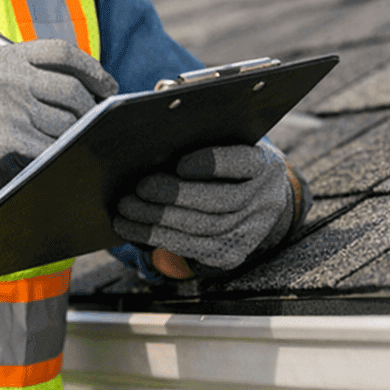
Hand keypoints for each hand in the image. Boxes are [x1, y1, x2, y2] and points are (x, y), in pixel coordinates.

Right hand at [0, 39, 116, 216]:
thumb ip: (34, 73)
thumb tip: (91, 84)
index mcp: (5, 58)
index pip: (62, 52)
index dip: (92, 68)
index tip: (108, 85)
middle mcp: (7, 79)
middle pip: (71, 89)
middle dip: (90, 108)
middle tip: (97, 118)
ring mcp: (8, 109)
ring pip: (66, 122)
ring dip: (75, 134)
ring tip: (71, 138)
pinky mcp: (9, 140)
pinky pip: (53, 147)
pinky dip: (61, 153)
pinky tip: (59, 155)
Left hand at [113, 143, 300, 272]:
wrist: (256, 201)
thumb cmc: (226, 162)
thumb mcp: (226, 144)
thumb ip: (200, 137)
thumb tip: (156, 134)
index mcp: (264, 165)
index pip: (242, 162)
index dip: (213, 164)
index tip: (181, 164)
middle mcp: (264, 201)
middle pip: (219, 200)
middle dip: (175, 195)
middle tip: (138, 187)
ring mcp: (249, 232)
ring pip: (203, 228)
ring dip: (158, 220)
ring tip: (126, 208)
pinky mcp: (230, 255)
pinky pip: (192, 249)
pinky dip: (158, 238)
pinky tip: (132, 227)